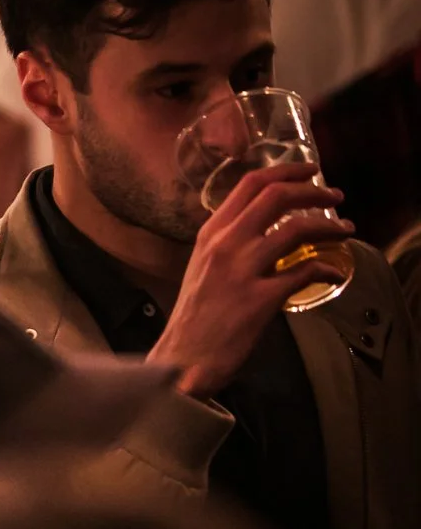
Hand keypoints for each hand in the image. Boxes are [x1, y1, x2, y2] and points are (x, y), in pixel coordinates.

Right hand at [150, 162, 351, 396]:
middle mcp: (224, 244)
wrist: (183, 359)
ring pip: (297, 229)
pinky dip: (326, 269)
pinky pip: (305, 273)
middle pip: (277, 196)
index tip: (310, 170)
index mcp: (210, 234)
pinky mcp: (260, 299)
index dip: (286, 170)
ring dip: (330, 226)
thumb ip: (228, 245)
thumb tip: (263, 231)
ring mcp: (242, 271)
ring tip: (346, 230)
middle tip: (335, 197)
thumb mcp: (202, 268)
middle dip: (315, 192)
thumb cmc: (194, 317)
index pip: (250, 184)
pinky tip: (333, 273)